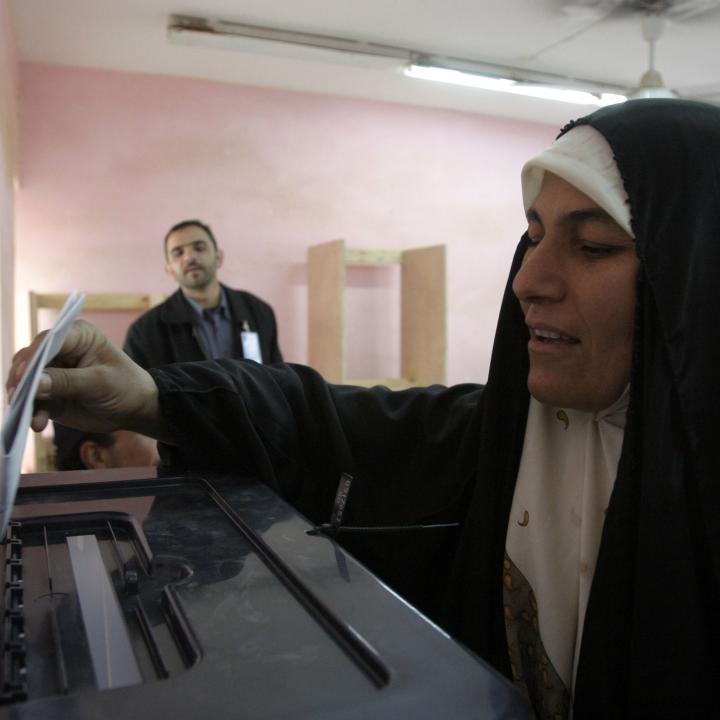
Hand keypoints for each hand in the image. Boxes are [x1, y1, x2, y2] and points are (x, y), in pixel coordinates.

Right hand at [6, 319, 168, 440]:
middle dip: (22, 380)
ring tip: (25, 415)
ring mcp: (53, 373)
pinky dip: (33, 412)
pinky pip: (34, 402)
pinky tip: (38, 425)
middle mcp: (61, 350)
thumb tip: (33, 383)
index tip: (21, 375)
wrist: (135, 410)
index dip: (33, 357)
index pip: (48, 341)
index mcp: (78, 336)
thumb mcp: (100, 383)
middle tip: (16, 397)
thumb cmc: (126, 387)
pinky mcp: (50, 394)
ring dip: (24, 399)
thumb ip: (67, 382)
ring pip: (26, 382)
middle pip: (31, 360)